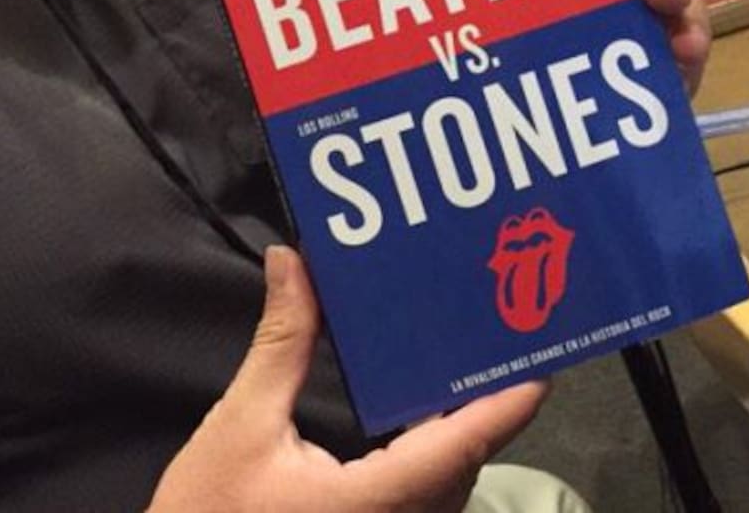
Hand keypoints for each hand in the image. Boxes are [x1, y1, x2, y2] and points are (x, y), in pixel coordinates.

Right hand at [148, 246, 545, 512]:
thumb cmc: (209, 512)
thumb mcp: (241, 424)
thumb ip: (280, 344)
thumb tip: (291, 261)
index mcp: (374, 502)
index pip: (460, 446)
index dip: (505, 404)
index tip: (539, 361)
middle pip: (464, 465)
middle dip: (484, 404)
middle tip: (490, 334)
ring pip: (449, 489)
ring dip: (462, 432)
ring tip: (460, 363)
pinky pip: (426, 501)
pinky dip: (434, 455)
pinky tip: (419, 416)